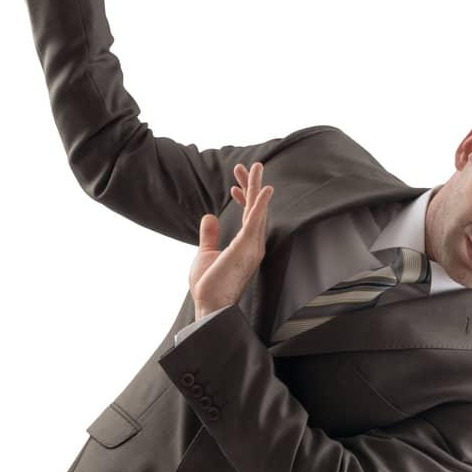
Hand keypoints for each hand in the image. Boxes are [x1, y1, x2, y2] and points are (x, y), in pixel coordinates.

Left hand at [189, 163, 274, 317]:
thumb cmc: (210, 286)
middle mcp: (253, 245)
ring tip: (256, 166)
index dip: (243, 199)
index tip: (234, 186)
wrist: (209, 306)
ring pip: (257, 210)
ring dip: (257, 187)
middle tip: (249, 165)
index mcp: (244, 246)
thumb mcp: (206, 253)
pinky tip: (265, 188)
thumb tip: (209, 217)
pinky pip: (255, 221)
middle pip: (255, 209)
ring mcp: (252, 246)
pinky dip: (260, 203)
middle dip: (251, 186)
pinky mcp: (246, 247)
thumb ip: (210, 235)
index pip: (247, 217)